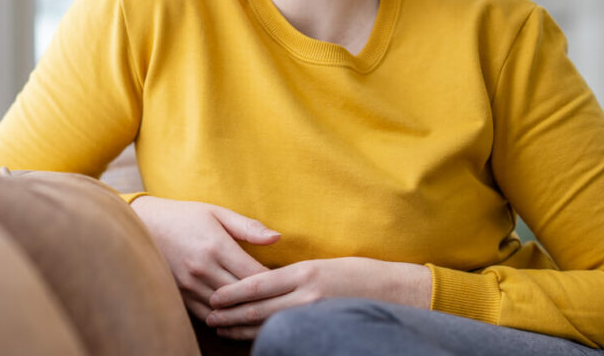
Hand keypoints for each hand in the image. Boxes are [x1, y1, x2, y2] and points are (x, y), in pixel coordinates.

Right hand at [129, 195, 280, 319]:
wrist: (146, 224)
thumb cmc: (187, 216)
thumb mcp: (218, 213)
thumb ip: (248, 227)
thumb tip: (277, 238)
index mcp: (216, 246)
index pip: (254, 275)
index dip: (274, 281)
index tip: (286, 281)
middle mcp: (203, 268)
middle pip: (243, 295)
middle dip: (265, 299)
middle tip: (283, 301)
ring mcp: (190, 285)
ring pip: (227, 309)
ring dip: (246, 312)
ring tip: (265, 311)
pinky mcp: (180, 295)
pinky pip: (208, 315)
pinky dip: (225, 318)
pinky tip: (237, 315)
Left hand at [206, 257, 432, 339]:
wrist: (393, 291)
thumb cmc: (356, 272)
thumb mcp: (321, 264)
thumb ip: (292, 274)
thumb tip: (260, 282)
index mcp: (304, 272)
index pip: (258, 284)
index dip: (233, 294)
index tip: (215, 298)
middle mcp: (307, 295)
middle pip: (259, 309)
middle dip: (231, 314)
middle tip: (210, 317)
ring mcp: (315, 315)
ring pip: (269, 326)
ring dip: (242, 329)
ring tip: (222, 328)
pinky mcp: (322, 327)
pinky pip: (287, 335)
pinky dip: (266, 338)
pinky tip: (251, 339)